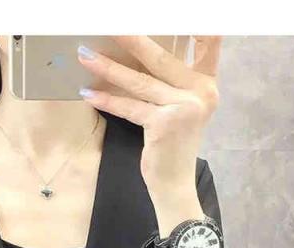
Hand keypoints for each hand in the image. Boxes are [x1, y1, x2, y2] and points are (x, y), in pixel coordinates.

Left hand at [77, 36, 221, 210]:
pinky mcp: (165, 123)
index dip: (197, 25)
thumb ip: (170, 83)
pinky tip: (88, 93)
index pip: (208, 45)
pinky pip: (130, 106)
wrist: (174, 184)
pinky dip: (107, 100)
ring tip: (85, 54)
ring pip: (140, 81)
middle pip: (161, 58)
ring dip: (108, 67)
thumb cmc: (172, 146)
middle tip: (108, 24)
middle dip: (132, 40)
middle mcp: (201, 92)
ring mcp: (184, 107)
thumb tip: (138, 56)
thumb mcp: (180, 110)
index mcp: (207, 85)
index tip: (170, 11)